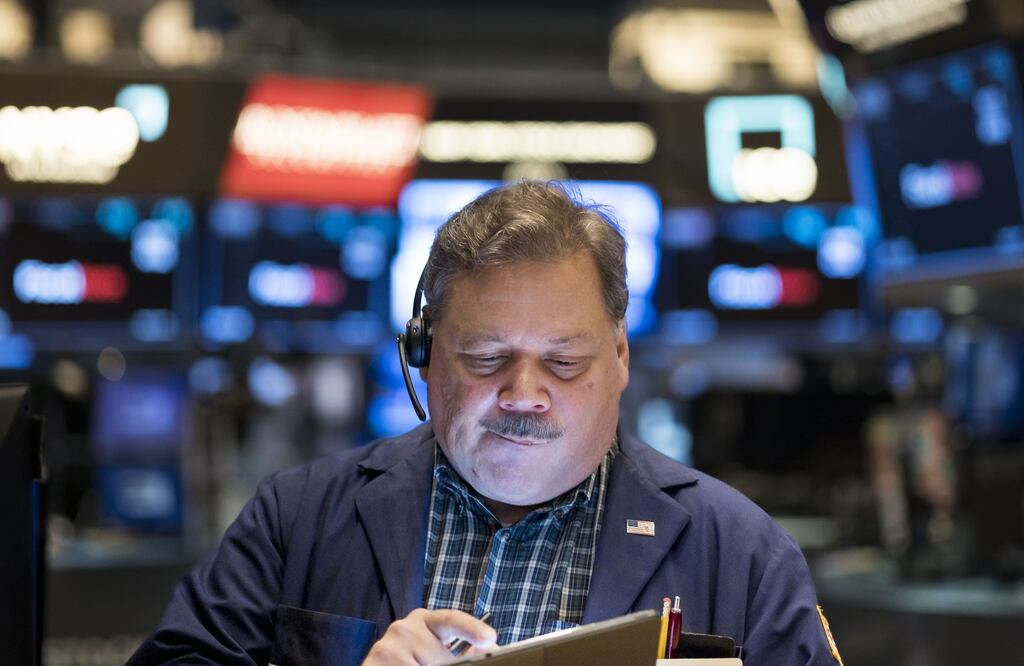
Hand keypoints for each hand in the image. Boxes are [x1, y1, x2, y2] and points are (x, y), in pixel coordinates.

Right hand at [362, 608, 496, 664]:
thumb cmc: (408, 660)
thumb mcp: (435, 653)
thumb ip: (460, 651)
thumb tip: (488, 648)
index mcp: (424, 621)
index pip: (451, 619)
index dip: (472, 628)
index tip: (489, 638)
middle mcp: (403, 628)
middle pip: (442, 657)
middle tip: (433, 664)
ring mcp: (386, 647)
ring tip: (415, 665)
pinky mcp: (372, 664)